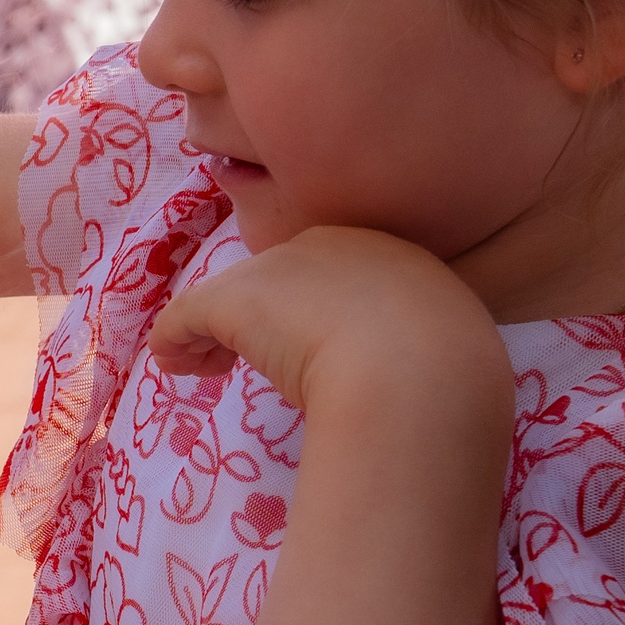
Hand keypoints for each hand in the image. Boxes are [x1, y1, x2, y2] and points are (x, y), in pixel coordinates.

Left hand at [147, 226, 507, 411]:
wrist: (419, 374)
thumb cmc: (445, 376)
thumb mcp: (449, 353)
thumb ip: (426, 352)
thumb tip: (415, 380)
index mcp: (393, 257)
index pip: (337, 273)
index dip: (314, 311)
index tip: (310, 348)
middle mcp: (333, 245)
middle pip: (280, 275)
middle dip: (264, 314)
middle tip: (260, 359)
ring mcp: (281, 267)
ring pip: (233, 294)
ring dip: (216, 330)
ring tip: (207, 368)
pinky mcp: (234, 299)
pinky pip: (188, 316)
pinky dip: (175, 340)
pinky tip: (175, 367)